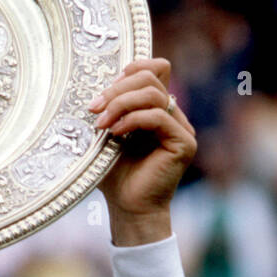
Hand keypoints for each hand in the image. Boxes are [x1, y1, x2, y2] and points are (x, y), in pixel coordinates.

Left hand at [89, 58, 195, 244]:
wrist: (128, 208)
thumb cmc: (115, 175)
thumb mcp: (106, 135)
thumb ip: (108, 109)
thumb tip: (92, 85)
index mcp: (157, 108)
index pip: (155, 68)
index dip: (131, 69)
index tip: (104, 91)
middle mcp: (173, 114)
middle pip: (151, 77)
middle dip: (118, 89)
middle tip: (94, 108)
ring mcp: (181, 127)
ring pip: (154, 94)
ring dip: (121, 104)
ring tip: (101, 123)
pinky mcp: (184, 142)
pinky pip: (159, 116)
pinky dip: (133, 120)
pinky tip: (116, 133)